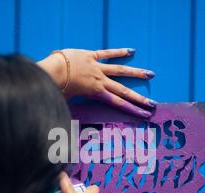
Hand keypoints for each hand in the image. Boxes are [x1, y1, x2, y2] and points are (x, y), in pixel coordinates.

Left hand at [38, 48, 156, 117]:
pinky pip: (107, 53)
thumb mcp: (67, 104)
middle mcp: (101, 81)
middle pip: (123, 91)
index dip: (133, 110)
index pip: (118, 103)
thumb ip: (72, 113)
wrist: (51, 71)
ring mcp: (97, 67)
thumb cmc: (57, 88)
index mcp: (96, 93)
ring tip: (150, 75)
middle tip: (153, 103)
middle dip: (139, 98)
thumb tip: (68, 128)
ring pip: (120, 71)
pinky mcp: (91, 56)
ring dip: (136, 73)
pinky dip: (119, 52)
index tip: (145, 115)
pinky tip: (132, 51)